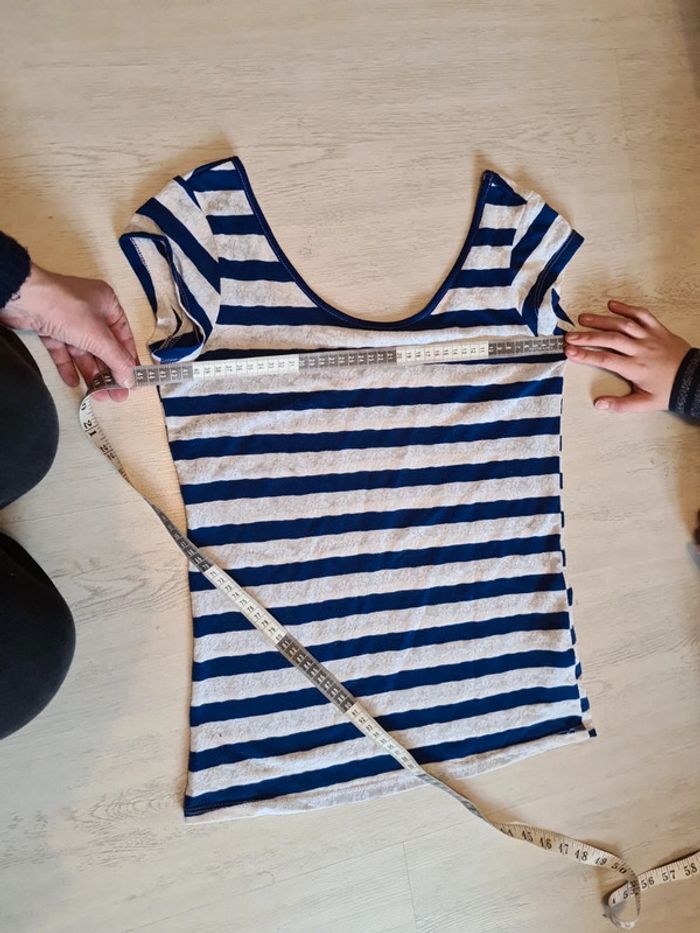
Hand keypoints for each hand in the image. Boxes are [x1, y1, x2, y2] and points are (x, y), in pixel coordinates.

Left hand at [0, 264, 136, 401]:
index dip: (128, 358)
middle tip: (116, 393)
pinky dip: (68, 366)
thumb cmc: (63, 304)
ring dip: (90, 372)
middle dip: (109, 371)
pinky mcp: (50, 328)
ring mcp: (69, 319)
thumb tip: (129, 377)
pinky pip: (63, 351)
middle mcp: (89, 310)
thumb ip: (116, 359)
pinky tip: (74, 381)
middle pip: (103, 346)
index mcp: (107, 303)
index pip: (124, 335)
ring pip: (83, 351)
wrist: (24, 299)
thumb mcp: (99, 337)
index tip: (132, 378)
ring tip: (98, 393)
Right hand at [564, 300, 690, 412]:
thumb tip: (598, 403)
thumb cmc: (668, 390)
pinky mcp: (658, 329)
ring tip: (583, 318)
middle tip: (569, 336)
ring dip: (601, 320)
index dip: (586, 355)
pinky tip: (612, 304)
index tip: (569, 351)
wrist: (694, 379)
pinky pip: (642, 314)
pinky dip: (626, 308)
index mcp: (635, 368)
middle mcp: (640, 350)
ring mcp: (649, 337)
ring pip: (622, 324)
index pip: (605, 360)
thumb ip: (621, 404)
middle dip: (587, 337)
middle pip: (610, 340)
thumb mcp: (645, 403)